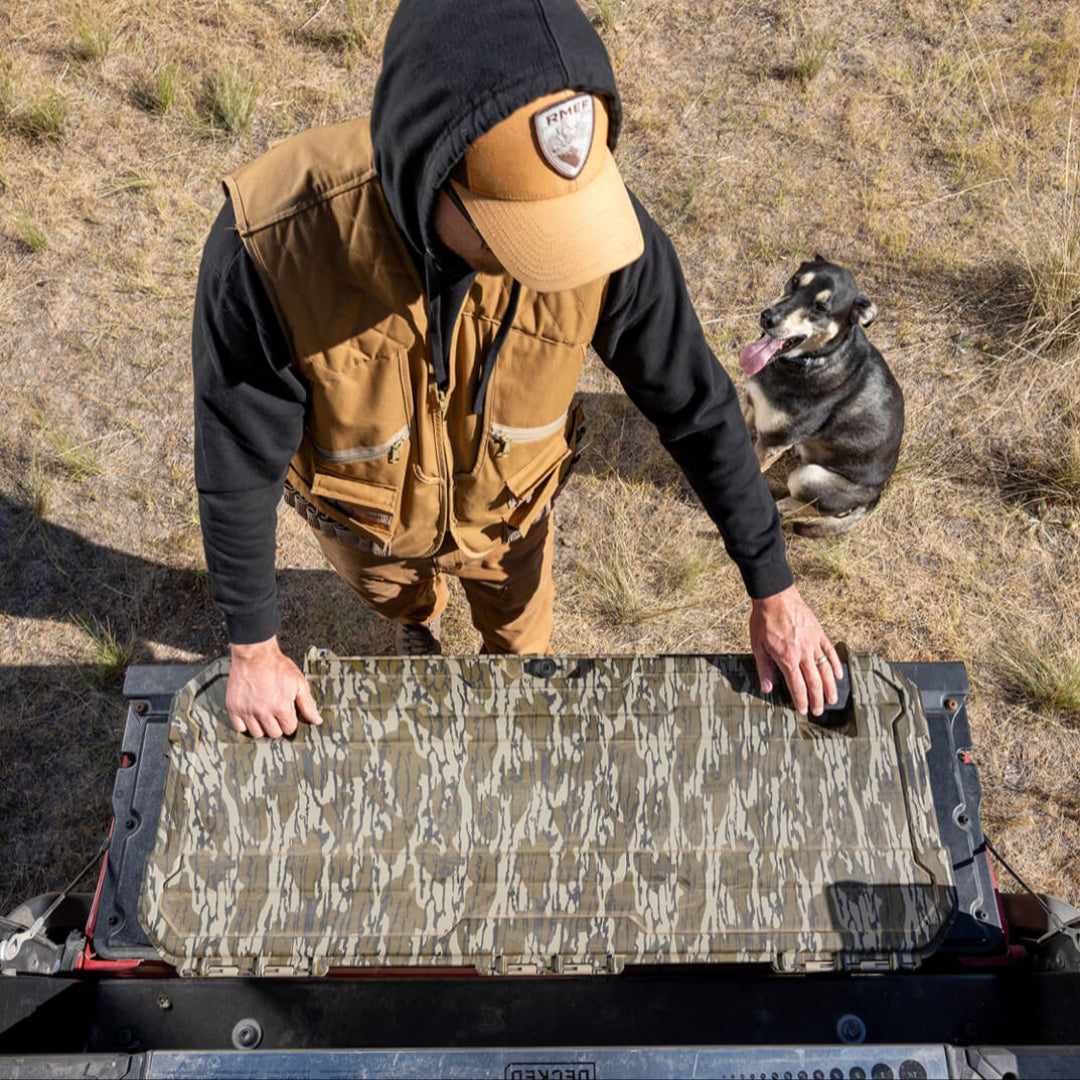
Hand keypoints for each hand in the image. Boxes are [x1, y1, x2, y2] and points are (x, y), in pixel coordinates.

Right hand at [226, 636, 321, 737]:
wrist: (255, 653)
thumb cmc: (276, 666)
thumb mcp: (298, 682)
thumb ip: (307, 704)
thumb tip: (316, 720)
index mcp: (281, 707)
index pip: (289, 729)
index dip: (290, 721)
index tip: (287, 714)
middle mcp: (263, 712)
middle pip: (274, 734)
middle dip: (278, 725)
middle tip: (276, 714)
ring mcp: (247, 710)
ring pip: (257, 733)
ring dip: (262, 727)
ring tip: (264, 714)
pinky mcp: (234, 707)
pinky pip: (239, 728)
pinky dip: (246, 724)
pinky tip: (251, 715)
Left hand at [749, 584, 841, 715]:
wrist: (775, 597)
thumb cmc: (763, 621)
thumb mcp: (757, 647)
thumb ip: (765, 669)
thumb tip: (768, 689)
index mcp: (787, 658)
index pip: (797, 686)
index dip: (802, 701)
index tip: (804, 711)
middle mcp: (803, 653)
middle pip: (814, 682)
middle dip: (817, 699)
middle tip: (818, 711)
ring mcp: (813, 643)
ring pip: (825, 670)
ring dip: (830, 687)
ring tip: (832, 700)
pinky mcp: (819, 633)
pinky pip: (830, 652)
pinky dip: (835, 664)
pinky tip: (838, 675)